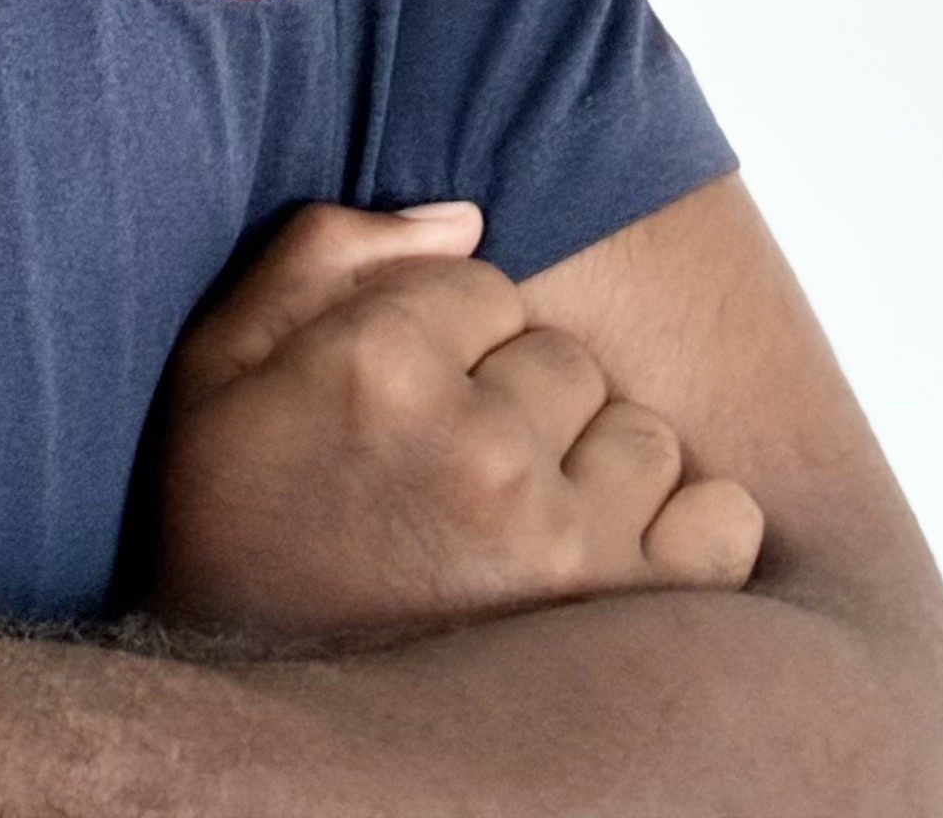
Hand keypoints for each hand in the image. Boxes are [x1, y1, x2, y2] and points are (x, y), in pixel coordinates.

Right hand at [144, 199, 765, 643]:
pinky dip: (683, 535)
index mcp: (380, 364)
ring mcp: (562, 539)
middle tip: (455, 476)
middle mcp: (481, 445)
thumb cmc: (231, 529)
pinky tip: (607, 560)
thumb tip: (465, 221)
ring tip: (519, 527)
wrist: (246, 720)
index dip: (445, 341)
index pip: (483, 286)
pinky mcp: (626, 619)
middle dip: (519, 401)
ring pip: (641, 437)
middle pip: (565, 359)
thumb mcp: (219, 366)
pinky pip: (723, 522)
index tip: (406, 404)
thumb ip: (328, 253)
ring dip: (594, 470)